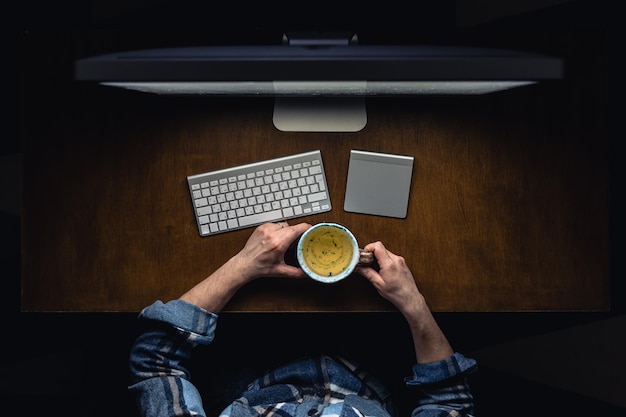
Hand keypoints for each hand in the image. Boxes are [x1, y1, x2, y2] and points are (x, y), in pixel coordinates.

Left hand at [180, 221, 310, 312]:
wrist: (244, 264)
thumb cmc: (260, 267)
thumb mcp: (280, 271)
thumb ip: (297, 272)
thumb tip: (307, 273)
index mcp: (278, 243)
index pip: (298, 229)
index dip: (307, 228)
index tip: (311, 230)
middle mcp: (272, 234)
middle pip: (292, 226)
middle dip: (296, 233)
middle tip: (296, 242)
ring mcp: (265, 229)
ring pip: (283, 225)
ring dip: (286, 231)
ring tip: (284, 242)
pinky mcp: (261, 227)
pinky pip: (275, 224)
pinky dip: (278, 230)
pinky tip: (276, 239)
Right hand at [356, 241, 423, 314]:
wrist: (410, 298)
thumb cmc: (397, 294)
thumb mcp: (378, 284)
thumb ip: (367, 273)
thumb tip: (358, 267)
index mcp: (390, 264)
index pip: (378, 246)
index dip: (368, 248)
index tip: (364, 255)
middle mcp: (397, 259)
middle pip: (381, 248)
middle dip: (372, 254)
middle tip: (367, 263)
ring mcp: (400, 260)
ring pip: (385, 252)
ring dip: (378, 257)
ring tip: (376, 268)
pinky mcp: (402, 262)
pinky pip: (390, 256)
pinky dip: (384, 260)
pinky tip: (383, 270)